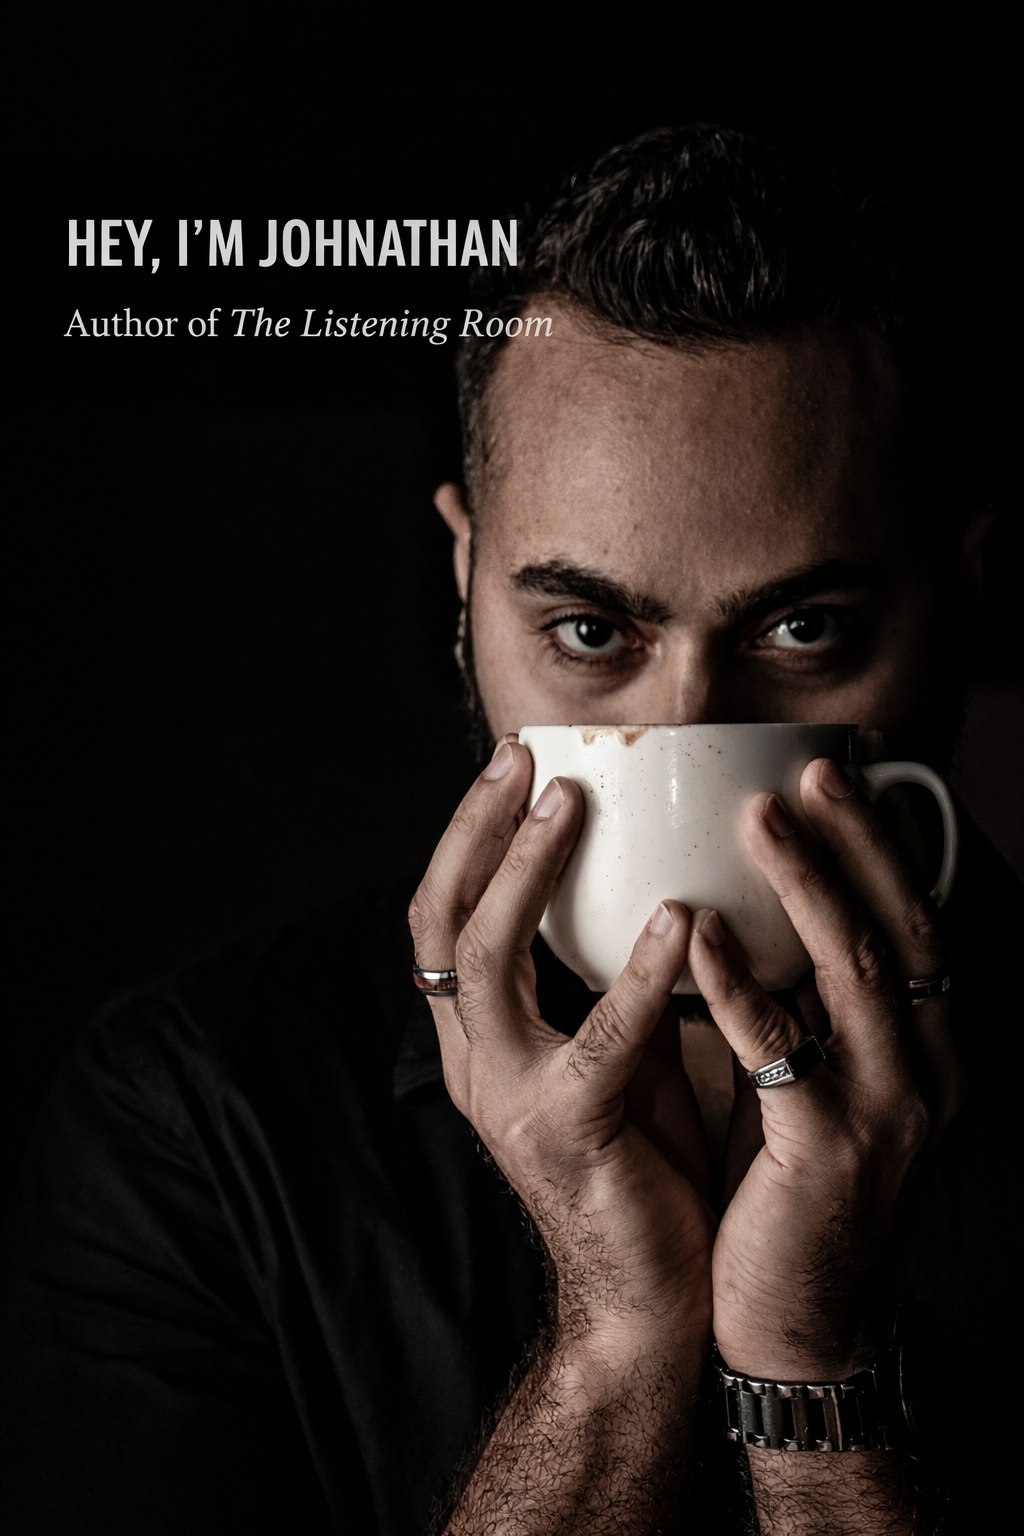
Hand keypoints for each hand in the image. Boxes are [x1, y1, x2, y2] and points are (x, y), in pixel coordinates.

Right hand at [408, 736, 714, 1363]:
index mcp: (481, 1040)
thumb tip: (652, 880)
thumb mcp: (616, 1051)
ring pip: (484, 962)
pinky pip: (595, 1042)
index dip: (465, 838)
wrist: (651, 1299)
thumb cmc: (645, 1162)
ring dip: (525, 872)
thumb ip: (608, 979)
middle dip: (474, 831)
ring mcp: (509, 1100)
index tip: (510, 761)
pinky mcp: (566, 1135)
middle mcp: (475, 1062)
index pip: (442, 919)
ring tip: (569, 803)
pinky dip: (633, 975)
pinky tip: (673, 919)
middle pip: (440, 923)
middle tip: (519, 757)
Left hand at [689, 756, 963, 1380]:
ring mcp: (886, 1114)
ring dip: (810, 888)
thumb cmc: (778, 1181)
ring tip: (758, 817)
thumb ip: (794, 997)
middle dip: (859, 841)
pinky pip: (784, 1054)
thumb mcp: (802, 1073)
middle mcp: (922, 1071)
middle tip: (811, 769)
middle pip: (903, 930)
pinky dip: (741, 986)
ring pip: (862, 976)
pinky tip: (698, 931)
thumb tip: (740, 902)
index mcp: (915, 1046)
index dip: (879, 845)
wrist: (787, 1317)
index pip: (912, 922)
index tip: (832, 771)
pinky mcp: (830, 1156)